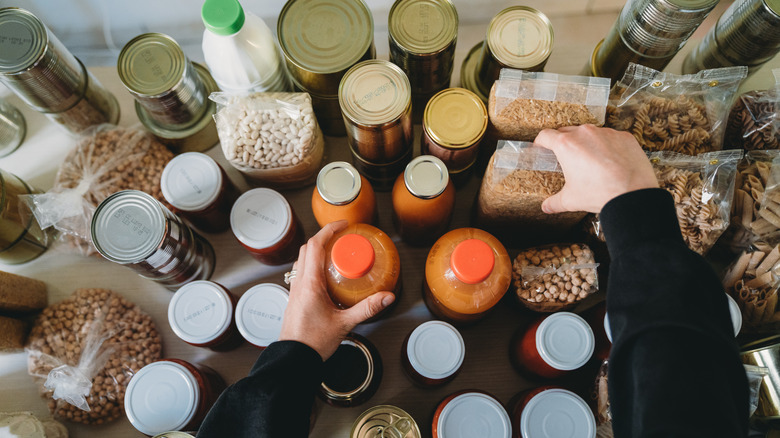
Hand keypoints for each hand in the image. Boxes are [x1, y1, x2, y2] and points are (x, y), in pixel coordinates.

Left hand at [278, 221, 394, 360]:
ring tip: (336, 254)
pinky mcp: (295, 298)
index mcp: (309, 283)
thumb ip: (367, 308)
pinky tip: (328, 276)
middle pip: (307, 249)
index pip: (316, 246)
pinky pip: (302, 273)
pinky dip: (313, 266)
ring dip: (317, 251)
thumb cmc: (313, 343)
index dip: (329, 231)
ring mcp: (294, 290)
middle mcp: (299, 283)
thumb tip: (386, 297)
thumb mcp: (345, 323)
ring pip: (303, 260)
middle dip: (324, 238)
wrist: (293, 359)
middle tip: (342, 237)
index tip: (343, 226)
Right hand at [535, 125, 658, 213]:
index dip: (540, 142)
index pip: (546, 135)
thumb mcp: (571, 200)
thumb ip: (555, 202)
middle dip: (564, 143)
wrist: (633, 194)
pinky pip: (611, 137)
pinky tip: (611, 161)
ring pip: (590, 133)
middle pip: (567, 131)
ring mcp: (606, 133)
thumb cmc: (600, 193)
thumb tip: (546, 207)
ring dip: (587, 143)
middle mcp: (585, 133)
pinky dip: (608, 146)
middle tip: (566, 158)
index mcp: (566, 145)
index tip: (541, 148)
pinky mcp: (624, 136)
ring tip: (591, 160)